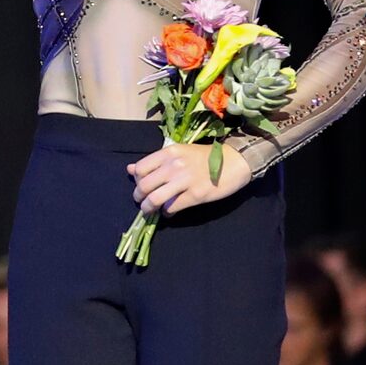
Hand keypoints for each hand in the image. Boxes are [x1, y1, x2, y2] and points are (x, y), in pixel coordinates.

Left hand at [126, 140, 254, 217]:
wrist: (235, 162)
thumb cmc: (205, 157)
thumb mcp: (179, 153)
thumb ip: (155, 162)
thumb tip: (130, 169)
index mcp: (169, 152)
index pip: (141, 169)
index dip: (137, 180)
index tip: (141, 185)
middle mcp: (174, 165)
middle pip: (144, 186)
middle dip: (139, 197)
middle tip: (142, 201)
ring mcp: (185, 180)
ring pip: (155, 199)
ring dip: (148, 208)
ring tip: (149, 210)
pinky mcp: (196, 195)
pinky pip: (172, 207)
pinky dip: (167, 212)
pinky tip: (169, 211)